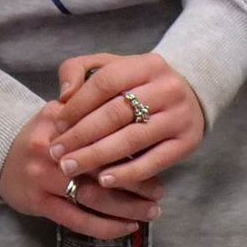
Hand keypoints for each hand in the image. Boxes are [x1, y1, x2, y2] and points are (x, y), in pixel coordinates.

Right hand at [0, 103, 165, 240]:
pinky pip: (76, 219)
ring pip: (92, 196)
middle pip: (101, 167)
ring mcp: (43, 179)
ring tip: (152, 212)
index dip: (131, 147)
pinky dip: (104, 226)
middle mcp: (51, 150)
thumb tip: (134, 117)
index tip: (156, 156)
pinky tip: (126, 228)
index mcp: (60, 122)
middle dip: (136, 182)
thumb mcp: (59, 113)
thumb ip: (90, 111)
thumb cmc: (42, 136)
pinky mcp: (39, 204)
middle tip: (160, 191)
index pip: (102, 134)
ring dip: (126, 207)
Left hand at [51, 54, 209, 195]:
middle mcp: (168, 88)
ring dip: (97, 156)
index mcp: (147, 64)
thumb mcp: (110, 66)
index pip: (106, 82)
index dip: (78, 105)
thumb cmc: (138, 84)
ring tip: (70, 168)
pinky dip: (127, 174)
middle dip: (81, 135)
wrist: (190, 96)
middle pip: (116, 113)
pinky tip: (104, 181)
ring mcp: (180, 117)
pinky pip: (153, 162)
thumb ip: (79, 70)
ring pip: (132, 139)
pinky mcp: (187, 143)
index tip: (56, 126)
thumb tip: (64, 95)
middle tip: (56, 153)